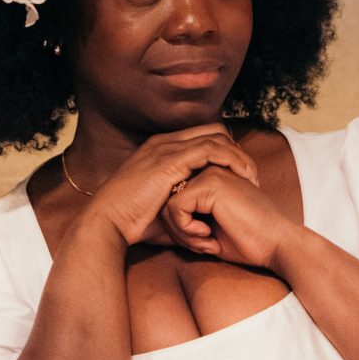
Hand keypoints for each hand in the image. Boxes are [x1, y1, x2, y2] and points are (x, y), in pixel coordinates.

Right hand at [81, 127, 260, 247]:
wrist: (106, 224)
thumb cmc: (132, 225)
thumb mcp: (164, 211)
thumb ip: (185, 210)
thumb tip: (206, 227)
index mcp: (160, 150)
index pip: (204, 137)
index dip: (226, 153)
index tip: (242, 176)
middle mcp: (164, 143)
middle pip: (214, 131)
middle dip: (237, 151)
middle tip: (252, 176)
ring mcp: (166, 149)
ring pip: (216, 137)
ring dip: (239, 156)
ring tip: (252, 177)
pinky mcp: (169, 160)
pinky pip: (210, 149)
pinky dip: (231, 160)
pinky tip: (242, 177)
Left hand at [161, 165, 304, 272]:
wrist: (277, 245)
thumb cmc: (248, 241)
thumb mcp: (211, 228)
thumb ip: (189, 216)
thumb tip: (160, 218)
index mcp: (212, 177)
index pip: (175, 198)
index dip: (180, 226)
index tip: (201, 243)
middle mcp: (210, 170)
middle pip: (167, 199)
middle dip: (177, 229)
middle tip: (201, 245)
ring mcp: (211, 173)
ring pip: (168, 203)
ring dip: (181, 231)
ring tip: (204, 243)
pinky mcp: (211, 183)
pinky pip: (175, 207)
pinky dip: (185, 229)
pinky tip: (207, 238)